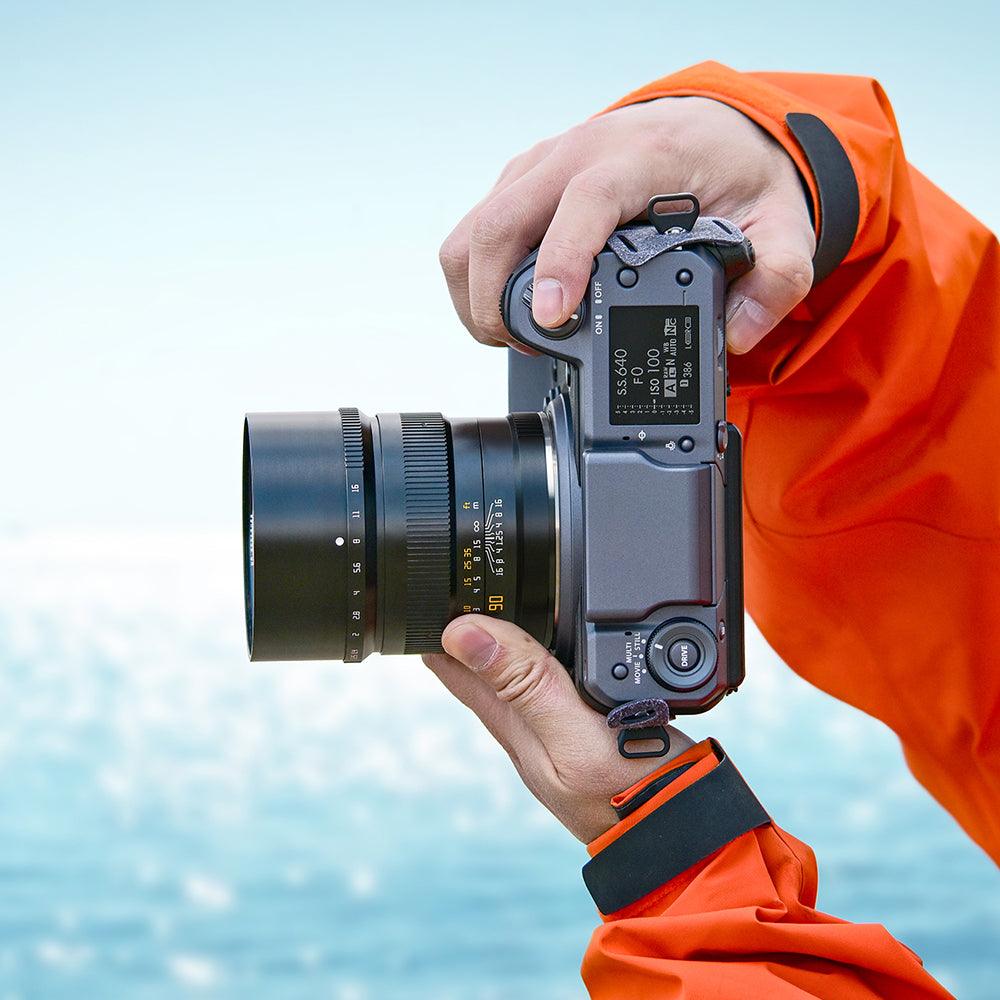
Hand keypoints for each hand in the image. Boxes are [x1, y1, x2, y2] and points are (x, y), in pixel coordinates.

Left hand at [423, 615, 692, 842]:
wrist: (689, 839)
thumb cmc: (631, 796)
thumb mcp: (574, 732)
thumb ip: (526, 683)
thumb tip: (462, 633)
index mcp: (518, 728)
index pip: (461, 671)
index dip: (443, 635)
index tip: (424, 601)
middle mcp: (536, 732)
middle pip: (489, 672)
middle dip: (469, 636)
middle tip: (454, 600)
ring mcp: (566, 738)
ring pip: (526, 678)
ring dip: (509, 646)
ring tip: (493, 617)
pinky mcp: (598, 737)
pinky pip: (563, 689)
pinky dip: (555, 663)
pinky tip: (564, 656)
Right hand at [439, 96, 814, 354]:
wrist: (709, 126)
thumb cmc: (732, 170)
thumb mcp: (779, 221)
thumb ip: (777, 277)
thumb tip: (738, 331)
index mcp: (639, 158)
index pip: (581, 205)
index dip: (558, 264)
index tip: (551, 318)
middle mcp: (577, 154)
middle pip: (500, 224)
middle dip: (493, 301)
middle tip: (523, 346)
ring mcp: (542, 167)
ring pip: (474, 230)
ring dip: (476, 292)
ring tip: (510, 334)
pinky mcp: (523, 182)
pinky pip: (477, 230)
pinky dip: (480, 276)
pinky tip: (510, 306)